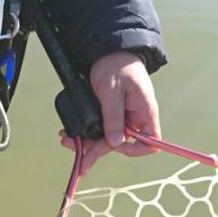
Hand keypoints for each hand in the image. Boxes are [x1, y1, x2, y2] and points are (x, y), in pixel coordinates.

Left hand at [60, 51, 160, 175]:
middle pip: (120, 144)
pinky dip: (84, 133)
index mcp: (144, 113)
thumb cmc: (117, 66)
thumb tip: (116, 143)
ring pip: (105, 138)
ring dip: (87, 144)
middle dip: (98, 152)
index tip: (116, 147)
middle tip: (81, 164)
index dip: (135, 150)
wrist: (108, 52)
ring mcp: (121, 118)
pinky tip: (70, 134)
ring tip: (67, 142)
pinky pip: (98, 129)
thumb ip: (114, 116)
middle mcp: (134, 119)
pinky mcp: (109, 115)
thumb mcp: (113, 91)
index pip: (150, 142)